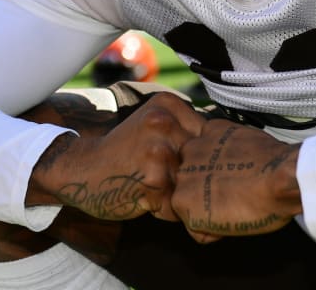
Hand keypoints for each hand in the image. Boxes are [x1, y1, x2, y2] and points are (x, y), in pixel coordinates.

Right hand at [28, 93, 205, 222]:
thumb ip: (187, 130)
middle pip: (204, 162)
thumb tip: (234, 144)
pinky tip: (143, 198)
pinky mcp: (152, 179)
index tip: (180, 163)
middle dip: (191, 179)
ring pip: (191, 186)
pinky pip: (176, 206)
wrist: (81, 171)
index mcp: (169, 104)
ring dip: (177, 196)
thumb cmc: (125, 153)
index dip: (202, 158)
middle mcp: (164, 122)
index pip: (211, 136)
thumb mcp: (154, 126)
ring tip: (151, 187)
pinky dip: (164, 210)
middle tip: (160, 178)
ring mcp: (158, 150)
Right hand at [171, 119, 301, 242]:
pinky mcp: (214, 129)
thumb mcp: (226, 230)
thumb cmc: (260, 210)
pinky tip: (237, 151)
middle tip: (229, 188)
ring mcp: (197, 147)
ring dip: (207, 160)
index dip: (202, 207)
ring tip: (234, 168)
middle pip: (186, 179)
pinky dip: (219, 141)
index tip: (220, 208)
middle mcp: (182, 171)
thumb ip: (202, 224)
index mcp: (181, 201)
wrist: (283, 179)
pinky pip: (209, 135)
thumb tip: (200, 220)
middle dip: (202, 183)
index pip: (183, 206)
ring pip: (194, 155)